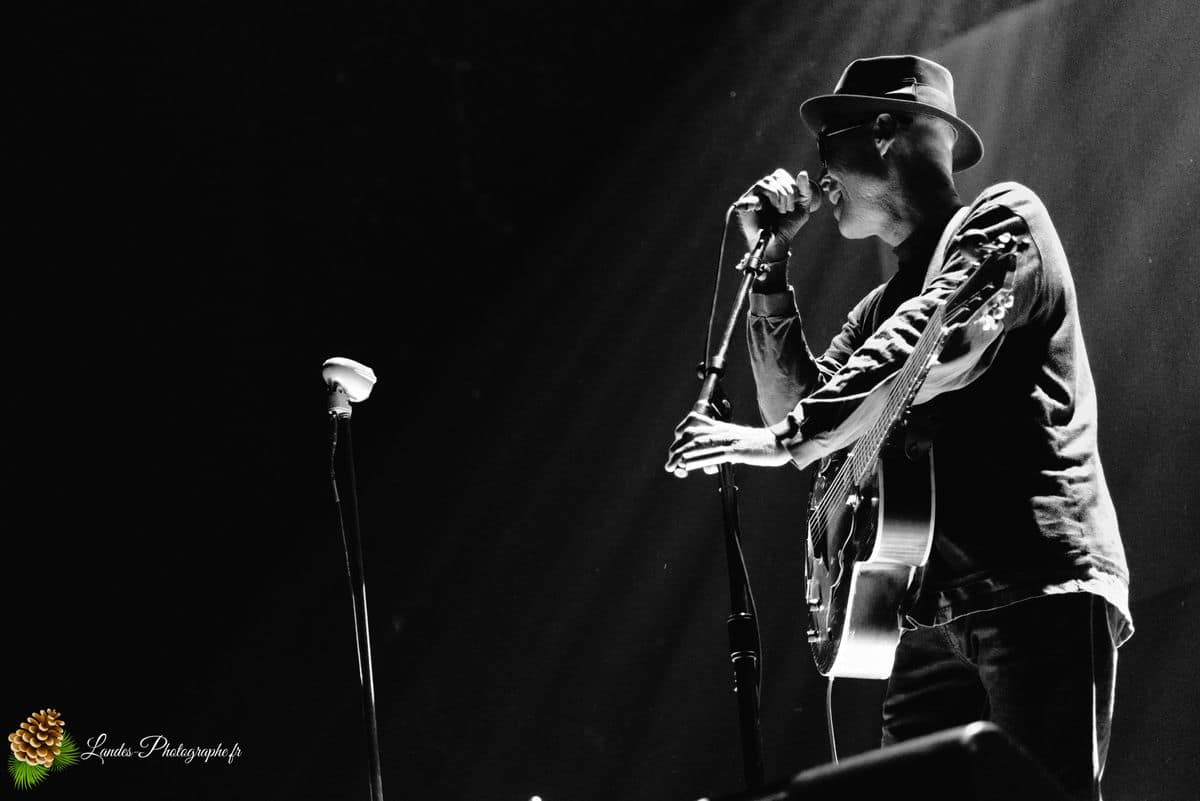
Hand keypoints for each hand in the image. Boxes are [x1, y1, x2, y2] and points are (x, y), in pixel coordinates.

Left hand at [664, 411, 792, 476]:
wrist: (778, 442)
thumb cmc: (757, 444)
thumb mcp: (736, 440)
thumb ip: (722, 446)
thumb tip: (710, 459)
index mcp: (721, 426)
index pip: (694, 422)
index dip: (681, 432)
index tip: (674, 446)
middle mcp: (722, 430)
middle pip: (692, 435)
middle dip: (677, 449)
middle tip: (670, 463)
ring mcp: (729, 440)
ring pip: (700, 444)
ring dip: (684, 455)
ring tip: (673, 465)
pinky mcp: (737, 451)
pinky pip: (714, 455)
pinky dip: (699, 460)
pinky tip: (688, 466)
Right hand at [736, 168, 819, 258]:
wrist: (778, 241)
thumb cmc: (788, 225)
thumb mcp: (802, 207)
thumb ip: (805, 191)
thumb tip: (803, 173)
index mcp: (776, 187)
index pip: (780, 175)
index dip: (789, 185)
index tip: (794, 203)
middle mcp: (764, 190)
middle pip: (773, 178)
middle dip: (786, 193)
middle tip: (788, 210)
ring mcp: (754, 196)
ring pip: (764, 183)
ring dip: (776, 195)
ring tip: (780, 210)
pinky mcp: (745, 206)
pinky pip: (749, 197)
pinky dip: (755, 201)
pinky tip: (760, 207)